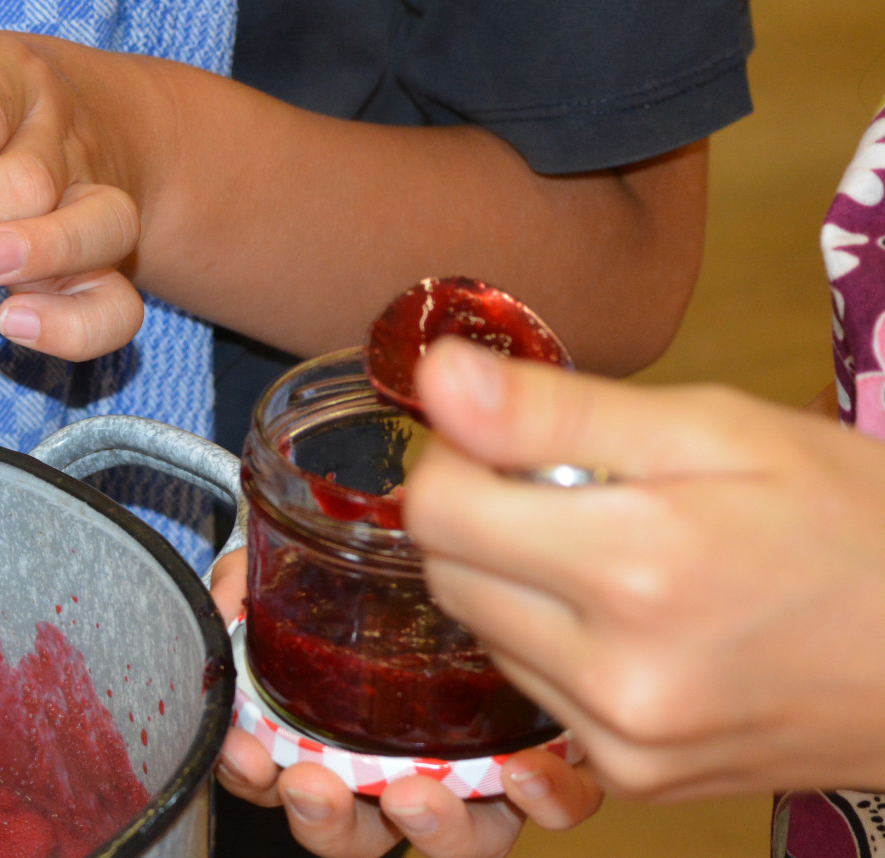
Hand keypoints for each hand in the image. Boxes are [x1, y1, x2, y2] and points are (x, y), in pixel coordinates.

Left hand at [0, 33, 150, 360]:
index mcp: (5, 80)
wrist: (100, 118)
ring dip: (37, 251)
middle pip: (21, 179)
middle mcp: (58, 139)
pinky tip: (16, 325)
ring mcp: (94, 201)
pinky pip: (119, 303)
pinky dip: (76, 325)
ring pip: (95, 225)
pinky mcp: (112, 266)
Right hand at [206, 551, 602, 856]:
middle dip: (326, 822)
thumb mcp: (306, 569)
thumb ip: (256, 584)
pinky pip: (556, 804)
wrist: (487, 547)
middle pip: (360, 836)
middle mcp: (404, 771)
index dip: (257, 778)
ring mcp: (478, 776)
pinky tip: (522, 768)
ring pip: (456, 841)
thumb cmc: (385, 573)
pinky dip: (543, 799)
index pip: (282, 781)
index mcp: (336, 742)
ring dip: (428, 828)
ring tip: (410, 795)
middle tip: (310, 785)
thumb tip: (226, 602)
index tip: (245, 752)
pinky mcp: (552, 762)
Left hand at [404, 338, 884, 799]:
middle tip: (566, 485)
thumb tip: (435, 378)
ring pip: (485, 634)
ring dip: (515, 583)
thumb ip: (557, 411)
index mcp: (640, 564)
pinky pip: (536, 692)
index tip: (503, 436)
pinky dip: (555, 645)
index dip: (456, 457)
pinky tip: (634, 616)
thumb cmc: (856, 524)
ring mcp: (623, 738)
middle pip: (447, 574)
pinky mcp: (633, 778)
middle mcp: (618, 670)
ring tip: (618, 550)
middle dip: (480, 517)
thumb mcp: (720, 432)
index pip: (436, 510)